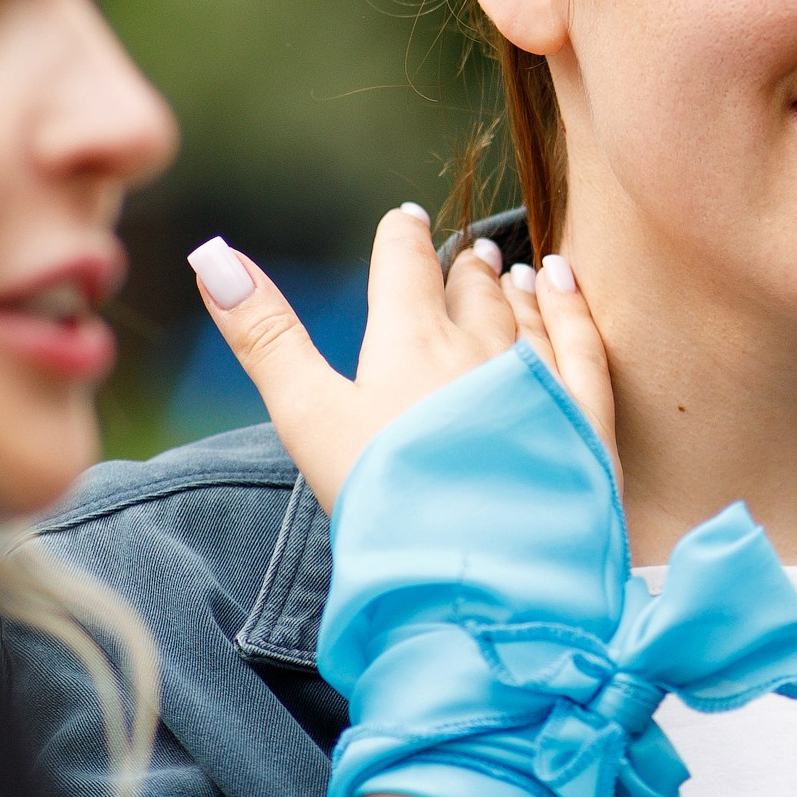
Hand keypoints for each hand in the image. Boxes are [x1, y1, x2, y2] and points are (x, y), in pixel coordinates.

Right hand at [188, 206, 615, 509]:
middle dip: (461, 266)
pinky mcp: (585, 417)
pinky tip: (562, 284)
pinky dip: (568, 304)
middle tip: (466, 251)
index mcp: (411, 340)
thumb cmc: (384, 500)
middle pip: (470, 288)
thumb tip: (210, 254)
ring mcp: (539, 379)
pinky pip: (581, 340)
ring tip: (511, 270)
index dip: (400, 239)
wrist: (479, 574)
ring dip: (511, 285)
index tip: (404, 221)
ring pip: (524, 308)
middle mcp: (481, 345)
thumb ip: (265, 336)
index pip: (405, 264)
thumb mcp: (308, 416)